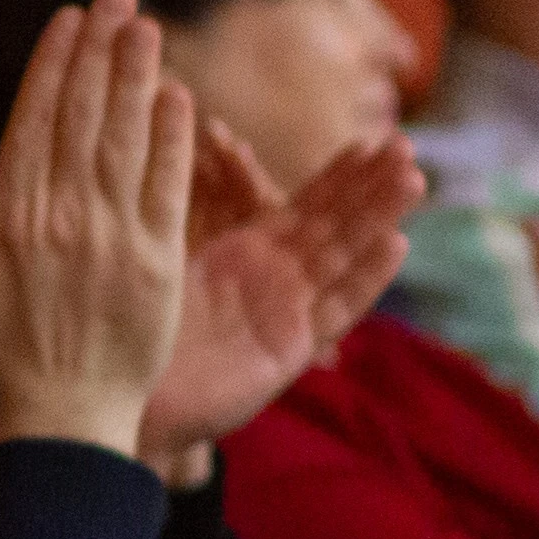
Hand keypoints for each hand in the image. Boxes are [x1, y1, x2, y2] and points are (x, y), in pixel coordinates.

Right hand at [0, 0, 197, 456]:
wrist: (61, 420)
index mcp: (9, 220)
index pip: (33, 122)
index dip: (52, 65)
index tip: (67, 18)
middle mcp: (61, 218)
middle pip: (82, 115)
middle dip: (99, 49)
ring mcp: (112, 237)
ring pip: (125, 137)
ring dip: (136, 75)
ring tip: (145, 25)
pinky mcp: (157, 260)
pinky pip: (166, 184)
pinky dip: (172, 137)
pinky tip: (175, 95)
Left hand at [141, 124, 419, 468]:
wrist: (127, 397)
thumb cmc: (136, 325)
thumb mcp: (164, 256)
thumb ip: (186, 206)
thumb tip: (190, 146)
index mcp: (244, 253)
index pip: (303, 208)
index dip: (338, 178)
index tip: (370, 141)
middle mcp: (273, 280)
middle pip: (333, 226)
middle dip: (370, 188)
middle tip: (405, 147)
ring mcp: (286, 313)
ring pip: (342, 258)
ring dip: (378, 220)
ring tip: (411, 180)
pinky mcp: (291, 348)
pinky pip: (335, 309)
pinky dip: (365, 278)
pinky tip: (394, 243)